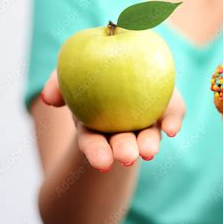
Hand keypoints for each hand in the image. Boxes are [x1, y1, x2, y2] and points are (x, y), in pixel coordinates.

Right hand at [40, 71, 184, 170]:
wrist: (123, 60)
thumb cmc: (91, 71)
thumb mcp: (68, 73)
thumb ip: (57, 82)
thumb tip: (49, 98)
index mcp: (95, 125)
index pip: (93, 142)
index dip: (97, 153)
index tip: (103, 163)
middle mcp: (122, 128)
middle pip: (123, 143)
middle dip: (125, 151)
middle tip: (128, 157)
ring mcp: (146, 121)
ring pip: (148, 135)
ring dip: (148, 143)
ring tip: (149, 151)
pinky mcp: (166, 108)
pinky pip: (172, 114)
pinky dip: (173, 120)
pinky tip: (172, 128)